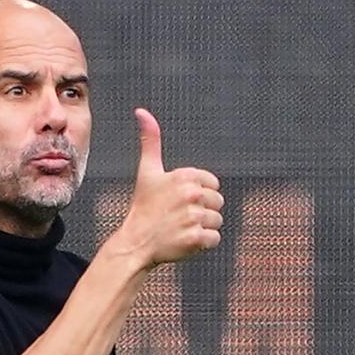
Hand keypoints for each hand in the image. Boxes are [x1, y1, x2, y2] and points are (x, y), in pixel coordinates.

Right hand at [113, 108, 223, 268]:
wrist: (136, 242)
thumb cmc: (144, 207)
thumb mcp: (147, 171)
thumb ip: (150, 140)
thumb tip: (142, 112)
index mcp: (185, 176)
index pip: (213, 185)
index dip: (199, 194)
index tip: (180, 201)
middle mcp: (191, 194)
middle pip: (218, 202)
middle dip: (202, 211)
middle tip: (180, 216)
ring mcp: (194, 217)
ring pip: (217, 221)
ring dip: (203, 228)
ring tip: (182, 228)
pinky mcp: (196, 238)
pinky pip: (215, 239)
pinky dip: (203, 243)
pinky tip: (186, 240)